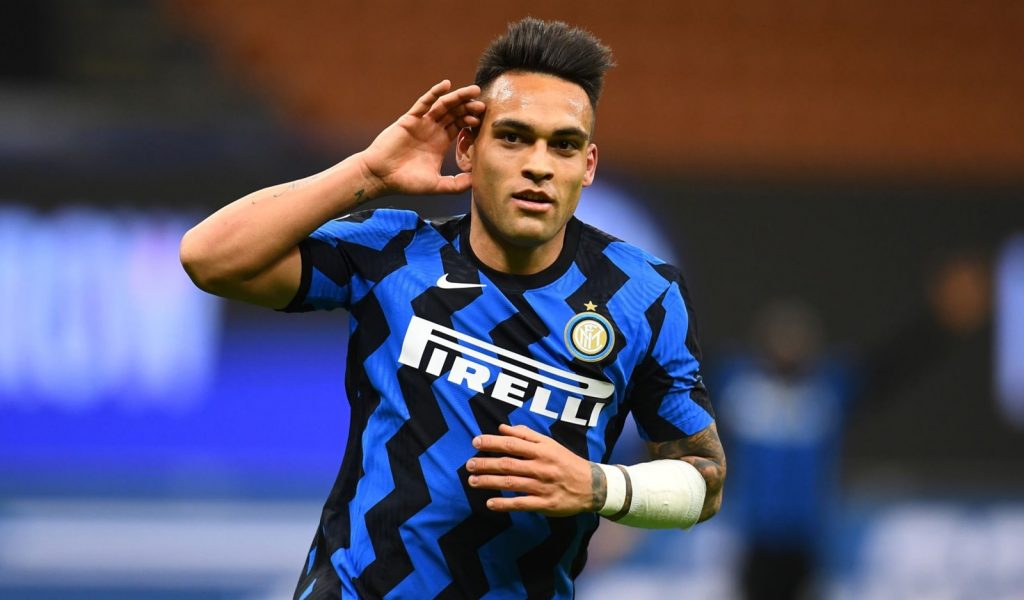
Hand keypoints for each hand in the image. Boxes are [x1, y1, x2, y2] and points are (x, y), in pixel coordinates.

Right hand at [358, 80, 484, 197]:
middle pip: (455, 113)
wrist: (381, 177)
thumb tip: (477, 182)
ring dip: (458, 97)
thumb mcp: (437, 185)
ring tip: (474, 91)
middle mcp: (432, 130)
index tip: (484, 121)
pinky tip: (447, 85)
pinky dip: (434, 93)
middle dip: (469, 108)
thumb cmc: (406, 183)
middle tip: (483, 106)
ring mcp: (421, 122)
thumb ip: (456, 184)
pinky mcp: (410, 119)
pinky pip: (424, 102)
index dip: (472, 121)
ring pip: (443, 105)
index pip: (460, 126)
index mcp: (440, 142)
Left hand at [466, 423, 599, 516]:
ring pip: (512, 483)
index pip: (512, 444)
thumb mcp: (549, 444)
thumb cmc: (567, 462)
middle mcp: (541, 467)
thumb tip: (501, 428)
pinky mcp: (545, 504)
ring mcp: (542, 486)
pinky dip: (505, 504)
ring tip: (473, 481)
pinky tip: (490, 503)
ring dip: (490, 482)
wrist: (592, 485)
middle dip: (486, 464)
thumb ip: (526, 435)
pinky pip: (522, 503)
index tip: (475, 442)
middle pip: (508, 464)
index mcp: (541, 450)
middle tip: (469, 465)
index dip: (492, 442)